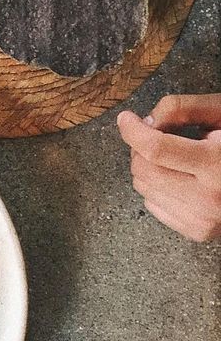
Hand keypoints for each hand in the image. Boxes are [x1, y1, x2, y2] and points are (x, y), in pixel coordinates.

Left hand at [117, 95, 220, 241]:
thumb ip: (182, 109)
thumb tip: (146, 122)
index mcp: (217, 165)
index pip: (156, 149)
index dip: (133, 130)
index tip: (127, 119)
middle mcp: (210, 198)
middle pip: (144, 169)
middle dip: (141, 148)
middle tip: (158, 137)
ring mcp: (205, 220)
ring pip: (144, 188)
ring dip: (148, 168)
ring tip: (175, 158)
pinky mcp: (200, 232)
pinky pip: (154, 206)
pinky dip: (157, 188)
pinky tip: (180, 178)